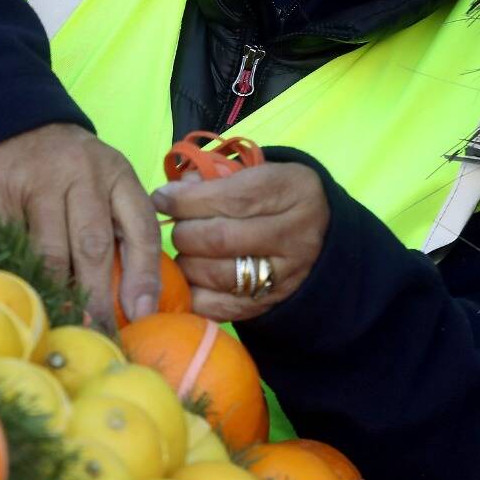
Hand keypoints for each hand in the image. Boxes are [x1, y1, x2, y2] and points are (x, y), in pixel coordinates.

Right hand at [0, 123, 164, 325]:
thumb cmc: (65, 167)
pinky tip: (32, 299)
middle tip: (101, 335)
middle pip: (93, 244)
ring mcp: (39, 185)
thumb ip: (119, 226)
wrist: (6, 125)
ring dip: (58, 294)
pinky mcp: (2, 198)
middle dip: (97, 296)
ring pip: (51, 252)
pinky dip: (25, 278)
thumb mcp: (101, 182)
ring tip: (66, 325)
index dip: (143, 273)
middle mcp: (81, 175)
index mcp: (115, 173)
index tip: (141, 312)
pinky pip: (16, 249)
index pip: (139, 226)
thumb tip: (136, 299)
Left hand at [152, 162, 327, 321]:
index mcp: (292, 190)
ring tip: (184, 251)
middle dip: (184, 232)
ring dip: (186, 262)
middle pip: (220, 239)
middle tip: (176, 227)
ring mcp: (285, 275)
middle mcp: (295, 235)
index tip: (161, 198)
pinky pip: (218, 306)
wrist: (318, 235)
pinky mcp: (269, 304)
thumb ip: (213, 179)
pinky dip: (193, 292)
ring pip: (216, 274)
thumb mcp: (255, 173)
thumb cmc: (273, 196)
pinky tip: (188, 277)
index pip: (231, 198)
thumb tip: (171, 195)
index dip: (187, 200)